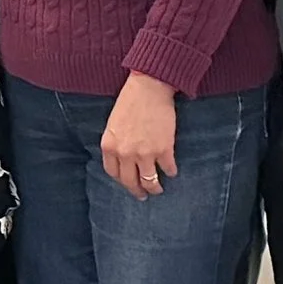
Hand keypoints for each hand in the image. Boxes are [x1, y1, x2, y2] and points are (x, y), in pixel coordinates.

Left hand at [101, 72, 177, 198]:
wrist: (149, 88)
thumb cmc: (130, 101)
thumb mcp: (113, 124)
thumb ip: (116, 143)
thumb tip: (123, 159)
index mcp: (109, 146)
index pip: (113, 173)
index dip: (121, 180)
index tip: (128, 183)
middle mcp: (125, 154)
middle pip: (130, 181)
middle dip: (137, 190)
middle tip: (142, 195)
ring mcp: (144, 154)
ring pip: (149, 181)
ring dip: (154, 187)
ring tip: (158, 189)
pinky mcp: (164, 150)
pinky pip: (168, 168)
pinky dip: (171, 171)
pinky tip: (172, 171)